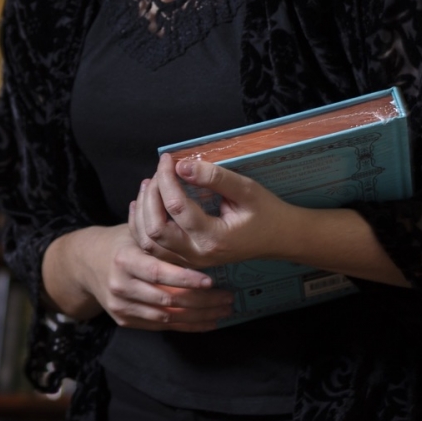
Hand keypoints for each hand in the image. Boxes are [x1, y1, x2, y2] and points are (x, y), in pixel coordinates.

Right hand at [42, 224, 232, 332]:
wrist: (87, 264)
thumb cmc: (122, 243)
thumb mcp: (136, 232)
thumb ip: (161, 230)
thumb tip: (194, 212)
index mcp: (124, 260)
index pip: (158, 272)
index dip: (185, 278)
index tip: (211, 280)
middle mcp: (120, 286)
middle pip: (167, 299)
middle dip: (202, 301)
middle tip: (228, 297)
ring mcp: (121, 306)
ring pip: (168, 317)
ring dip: (200, 316)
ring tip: (224, 309)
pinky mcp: (125, 321)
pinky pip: (162, 327)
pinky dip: (188, 326)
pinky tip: (209, 321)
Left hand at [128, 153, 297, 270]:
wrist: (279, 239)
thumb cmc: (266, 212)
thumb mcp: (246, 189)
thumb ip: (214, 177)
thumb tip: (182, 166)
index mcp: (213, 237)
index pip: (176, 206)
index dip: (166, 178)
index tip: (167, 159)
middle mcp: (198, 255)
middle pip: (154, 228)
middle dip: (150, 195)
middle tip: (158, 172)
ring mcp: (190, 262)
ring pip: (148, 241)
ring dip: (142, 211)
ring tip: (150, 185)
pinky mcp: (186, 261)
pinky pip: (153, 249)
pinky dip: (142, 226)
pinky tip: (144, 206)